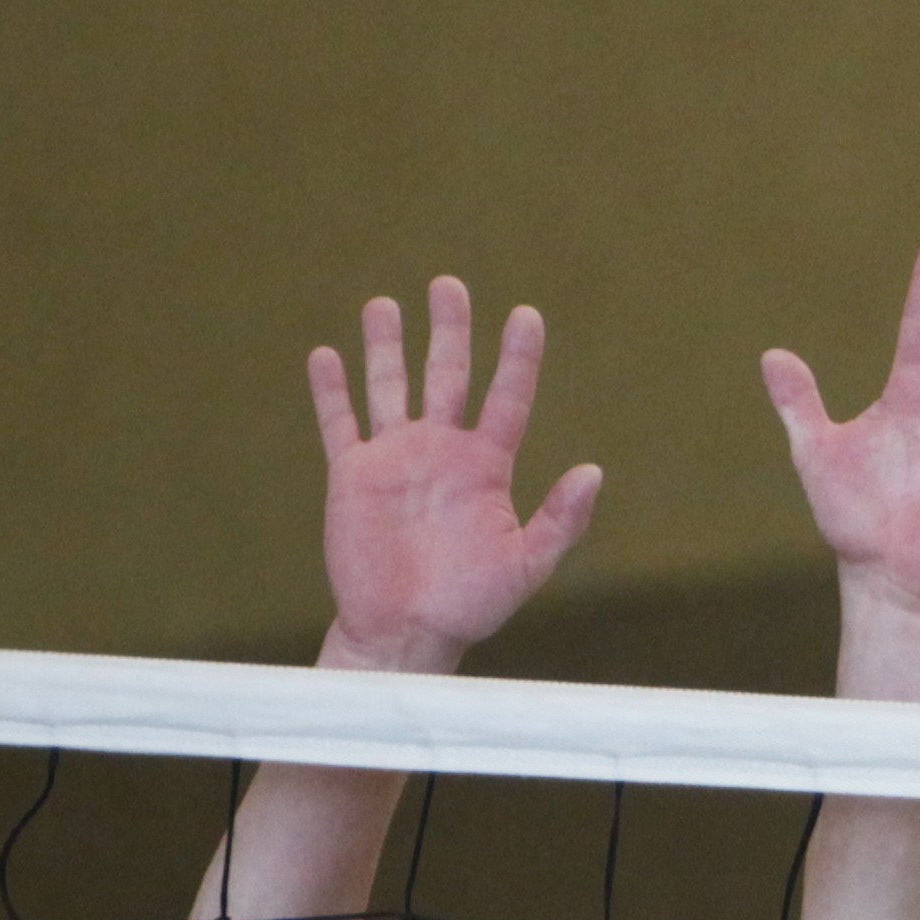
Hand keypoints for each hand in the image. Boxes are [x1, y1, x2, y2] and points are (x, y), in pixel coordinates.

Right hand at [310, 280, 601, 672]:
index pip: (507, 398)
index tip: (527, 315)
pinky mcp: (353, 476)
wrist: (405, 633)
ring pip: (390, 387)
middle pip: (447, 375)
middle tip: (449, 285)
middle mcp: (441, 452)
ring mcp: (395, 459)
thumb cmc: (468, 605)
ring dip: (386, 346)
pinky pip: (339, 424)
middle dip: (449, 330)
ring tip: (385, 304)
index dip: (518, 357)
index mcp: (486, 467)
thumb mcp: (525, 566)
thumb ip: (560, 520)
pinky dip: (331, 392)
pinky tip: (325, 355)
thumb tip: (593, 471)